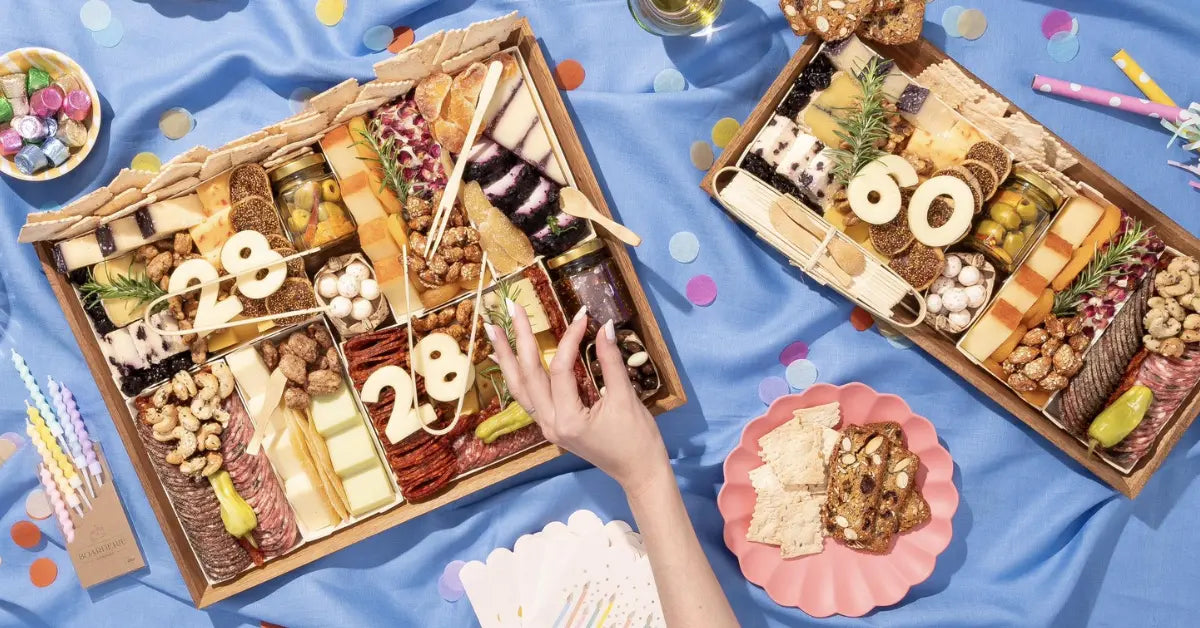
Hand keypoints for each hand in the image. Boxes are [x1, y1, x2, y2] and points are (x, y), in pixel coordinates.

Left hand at [486, 302, 669, 494]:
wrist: (639, 472)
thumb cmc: (637, 439)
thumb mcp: (626, 398)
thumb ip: (611, 362)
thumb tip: (605, 327)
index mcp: (569, 419)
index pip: (560, 369)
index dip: (570, 339)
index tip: (582, 315)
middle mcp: (550, 423)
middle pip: (528, 376)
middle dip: (520, 340)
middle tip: (512, 309)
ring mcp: (547, 426)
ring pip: (519, 388)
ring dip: (506, 358)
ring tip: (494, 331)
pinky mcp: (552, 425)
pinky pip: (527, 398)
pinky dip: (517, 376)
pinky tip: (508, 360)